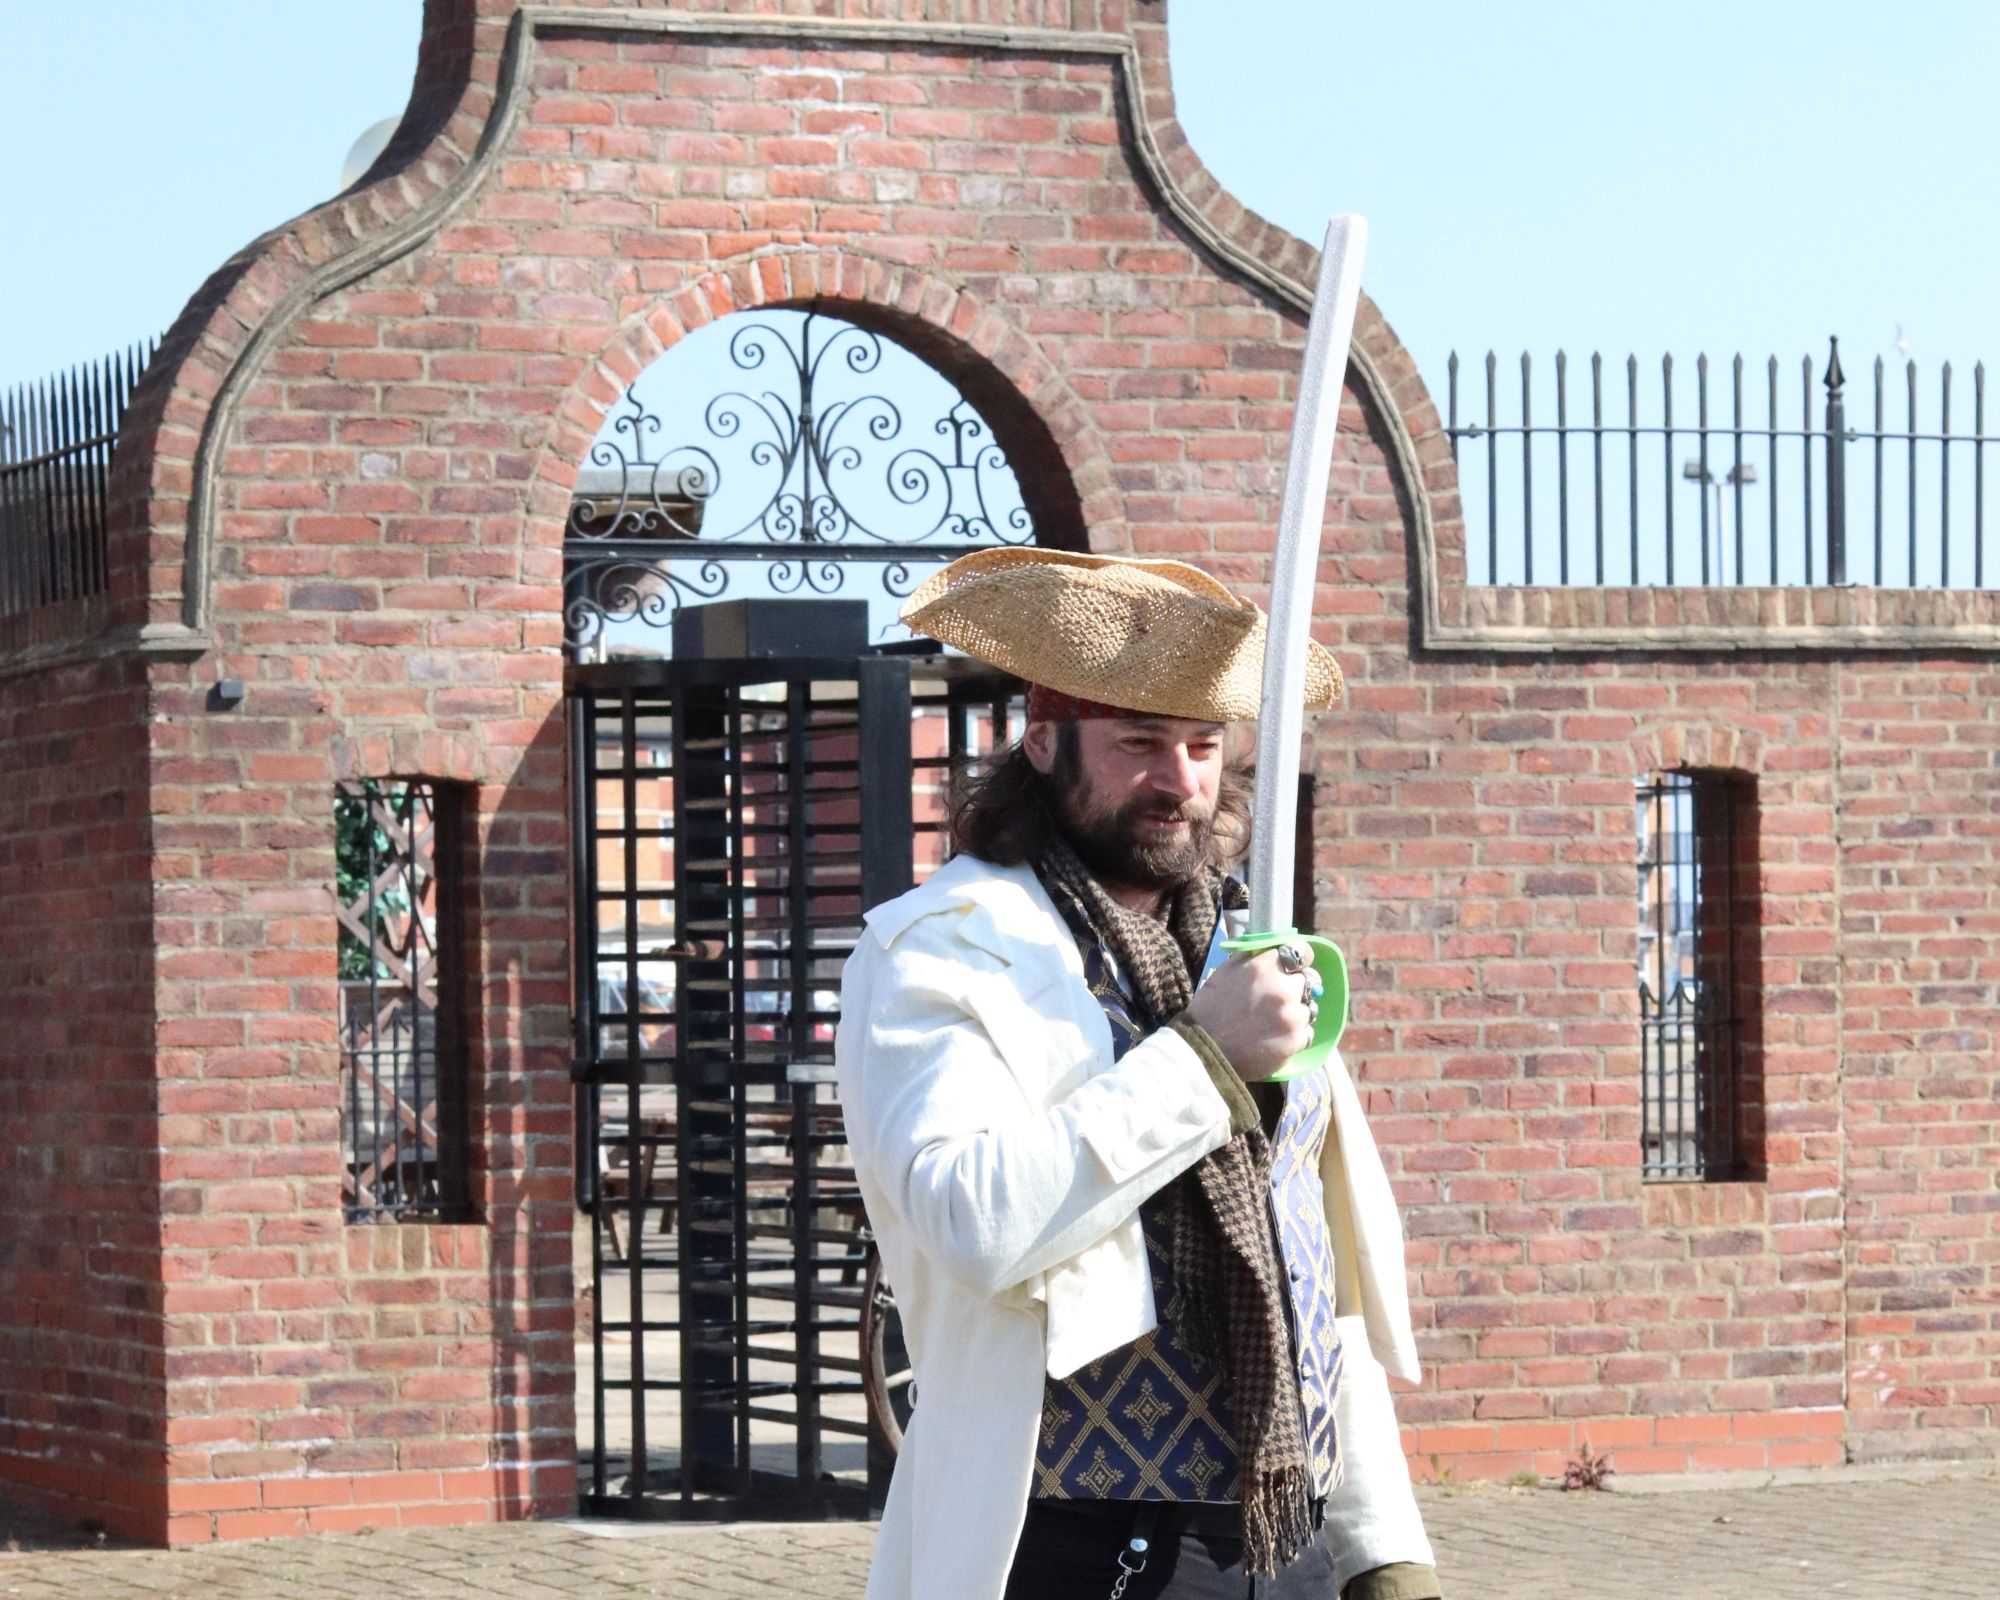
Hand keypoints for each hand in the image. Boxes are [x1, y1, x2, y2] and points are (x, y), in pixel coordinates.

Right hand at [1183, 945, 1317, 1081]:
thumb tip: (1272, 950)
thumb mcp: (1225, 972)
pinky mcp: (1296, 1040)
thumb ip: (1252, 958)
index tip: (1294, 966)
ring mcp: (1292, 1016)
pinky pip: (1307, 1032)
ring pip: (1308, 1007)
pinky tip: (1277, 1038)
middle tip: (1280, 997)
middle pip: (1308, 979)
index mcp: (1264, 968)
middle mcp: (1283, 989)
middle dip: (1296, 986)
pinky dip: (1295, 1034)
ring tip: (1276, 1021)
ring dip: (1296, 1012)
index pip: (1301, 951)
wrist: (1205, 1052)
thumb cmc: (1210, 1009)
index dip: (1299, 957)